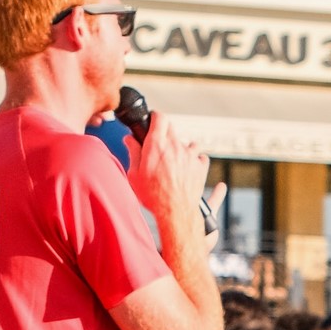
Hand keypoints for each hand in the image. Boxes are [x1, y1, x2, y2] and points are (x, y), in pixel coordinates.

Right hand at [127, 112, 209, 239]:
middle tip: (159, 148)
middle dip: (165, 134)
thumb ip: (133, 153)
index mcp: (156, 144)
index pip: (159, 117)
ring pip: (188, 142)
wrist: (175, 212)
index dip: (155, 117)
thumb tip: (129, 139)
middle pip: (172, 128)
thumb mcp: (134, 175)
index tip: (152, 122)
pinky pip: (200, 156)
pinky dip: (195, 160)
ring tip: (174, 161)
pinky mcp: (200, 166)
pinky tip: (188, 168)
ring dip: (182, 147)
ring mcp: (190, 155)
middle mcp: (175, 146)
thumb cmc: (153, 196)